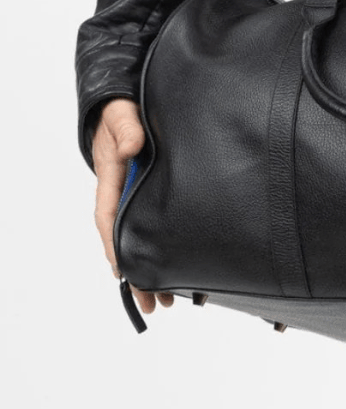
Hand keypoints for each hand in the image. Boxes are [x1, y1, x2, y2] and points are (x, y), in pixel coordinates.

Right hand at [92, 97, 173, 316]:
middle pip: (125, 240)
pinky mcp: (151, 193)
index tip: (126, 273)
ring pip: (141, 238)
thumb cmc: (121, 113)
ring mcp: (135, 196)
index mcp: (110, 179)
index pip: (109, 218)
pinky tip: (174, 271)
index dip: (116, 246)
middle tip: (152, 303)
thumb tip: (134, 145)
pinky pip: (152, 226)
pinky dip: (160, 250)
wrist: (125, 105)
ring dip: (150, 269)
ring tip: (166, 301)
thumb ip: (127, 128)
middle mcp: (121, 194)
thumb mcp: (122, 116)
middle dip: (137, 274)